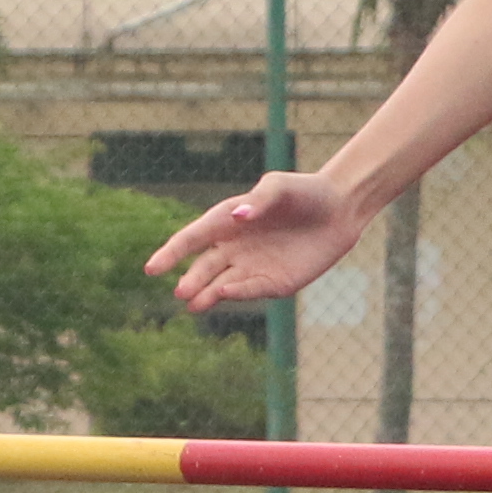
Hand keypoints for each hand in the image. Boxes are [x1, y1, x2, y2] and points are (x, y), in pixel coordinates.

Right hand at [158, 171, 362, 309]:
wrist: (339, 210)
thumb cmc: (304, 192)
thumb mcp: (279, 188)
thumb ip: (259, 200)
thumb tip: (239, 216)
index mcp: (227, 221)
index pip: (192, 239)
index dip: (171, 253)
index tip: (151, 268)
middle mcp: (235, 247)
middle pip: (204, 267)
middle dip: (191, 280)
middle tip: (180, 292)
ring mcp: (253, 267)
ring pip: (222, 284)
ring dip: (207, 294)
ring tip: (192, 304)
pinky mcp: (275, 282)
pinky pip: (252, 290)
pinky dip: (238, 292)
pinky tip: (225, 293)